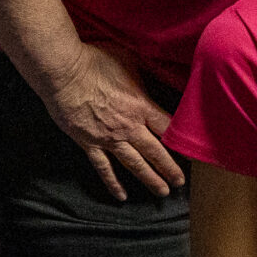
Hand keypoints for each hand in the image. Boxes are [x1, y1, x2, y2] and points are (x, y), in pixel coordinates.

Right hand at [39, 42, 185, 199]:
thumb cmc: (95, 61)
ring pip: (134, 164)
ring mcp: (108, 138)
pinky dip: (112, 183)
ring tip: (162, 192)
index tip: (194, 152)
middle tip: (181, 183)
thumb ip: (147, 71)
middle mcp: (129, 126)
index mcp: (142, 106)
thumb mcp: (130, 60)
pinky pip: (103, 167)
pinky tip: (122, 196)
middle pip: (156, 152)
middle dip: (171, 168)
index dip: (182, 141)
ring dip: (150, 179)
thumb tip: (161, 68)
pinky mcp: (88, 143)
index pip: (169, 128)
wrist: (62, 72)